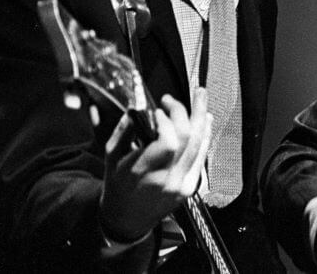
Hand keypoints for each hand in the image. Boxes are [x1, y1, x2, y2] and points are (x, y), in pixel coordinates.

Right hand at [99, 88, 211, 241]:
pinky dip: (205, 134)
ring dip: (200, 117)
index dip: (166, 120)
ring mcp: (182, 183)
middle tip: (173, 99)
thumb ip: (124, 131)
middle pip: (187, 138)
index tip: (157, 109)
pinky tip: (205, 119)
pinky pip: (202, 155)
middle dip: (183, 111)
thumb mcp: (111, 157)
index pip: (168, 141)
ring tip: (200, 97)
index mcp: (143, 172)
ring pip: (199, 144)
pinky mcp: (190, 186)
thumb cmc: (118, 187)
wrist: (127, 219)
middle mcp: (167, 179)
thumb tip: (137, 108)